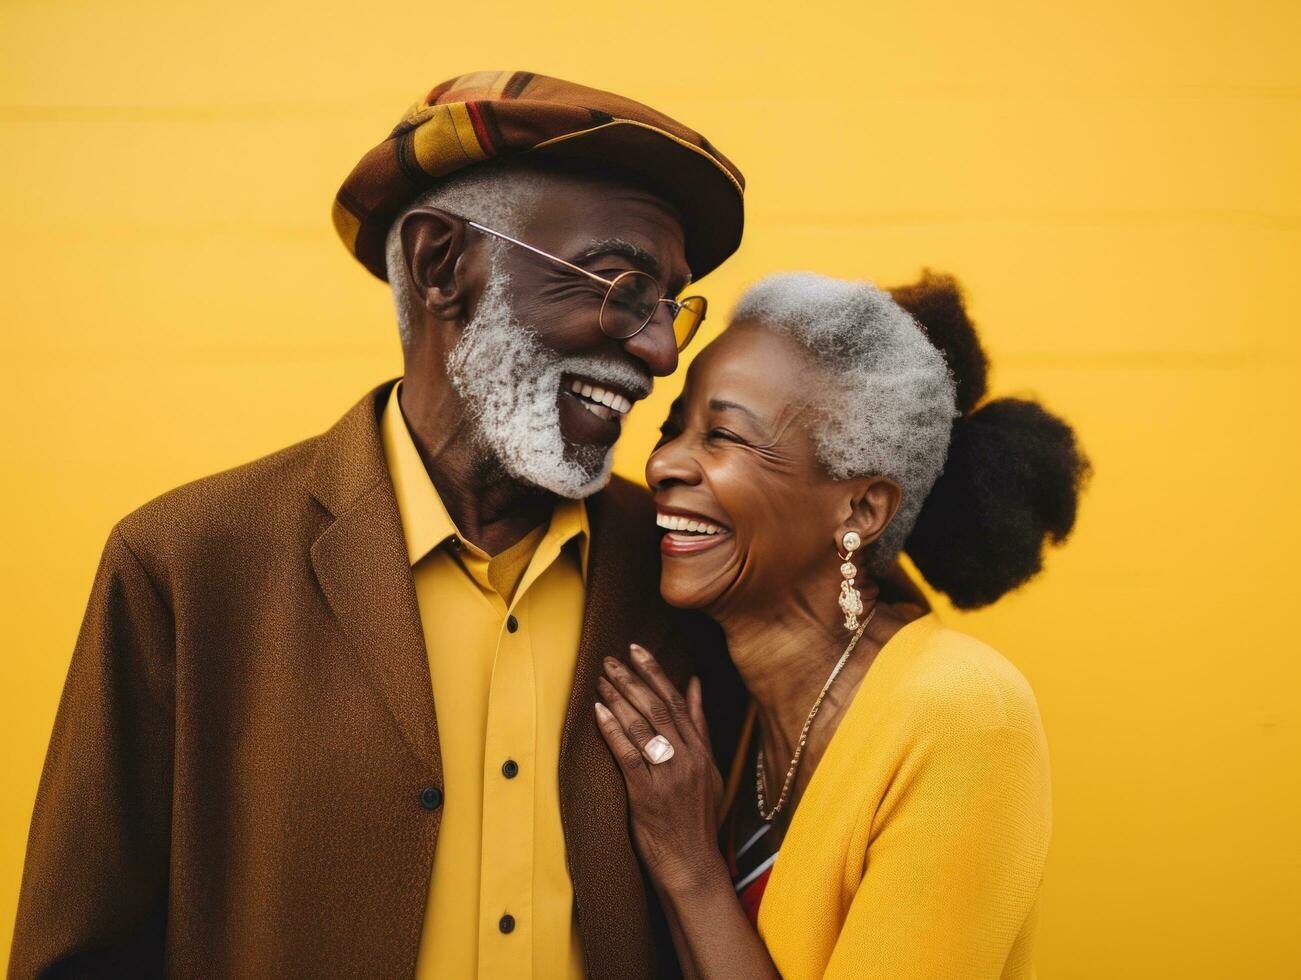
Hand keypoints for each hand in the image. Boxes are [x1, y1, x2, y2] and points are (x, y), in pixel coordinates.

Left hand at [595, 644, 726, 894]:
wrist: (693, 865)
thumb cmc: (697, 818)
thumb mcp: (709, 768)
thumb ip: (698, 725)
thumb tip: (694, 683)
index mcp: (700, 750)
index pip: (677, 701)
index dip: (655, 672)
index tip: (637, 649)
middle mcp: (687, 759)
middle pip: (658, 708)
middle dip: (632, 678)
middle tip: (609, 658)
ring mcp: (669, 777)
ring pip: (642, 726)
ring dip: (618, 698)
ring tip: (600, 678)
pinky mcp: (648, 796)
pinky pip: (629, 755)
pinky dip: (613, 730)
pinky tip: (599, 712)